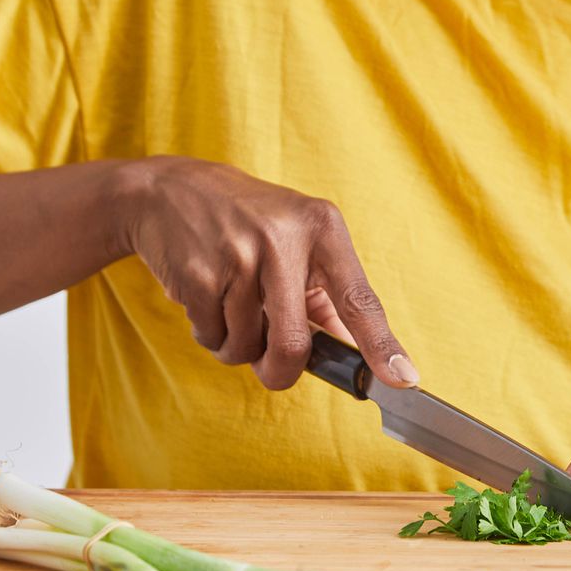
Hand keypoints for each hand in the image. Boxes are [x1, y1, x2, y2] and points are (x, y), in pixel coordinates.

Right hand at [116, 156, 415, 390]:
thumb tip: (358, 353)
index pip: (359, 300)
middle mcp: (283, 240)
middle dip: (280, 371)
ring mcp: (238, 256)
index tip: (403, 379)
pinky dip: (210, 334)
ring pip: (245, 347)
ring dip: (237, 347)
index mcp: (321, 229)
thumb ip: (328, 296)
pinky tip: (207, 296)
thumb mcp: (298, 238)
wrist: (167, 191)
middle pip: (292, 345)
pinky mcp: (197, 274)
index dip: (382, 345)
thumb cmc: (247, 221)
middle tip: (271, 368)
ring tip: (231, 306)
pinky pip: (211, 338)